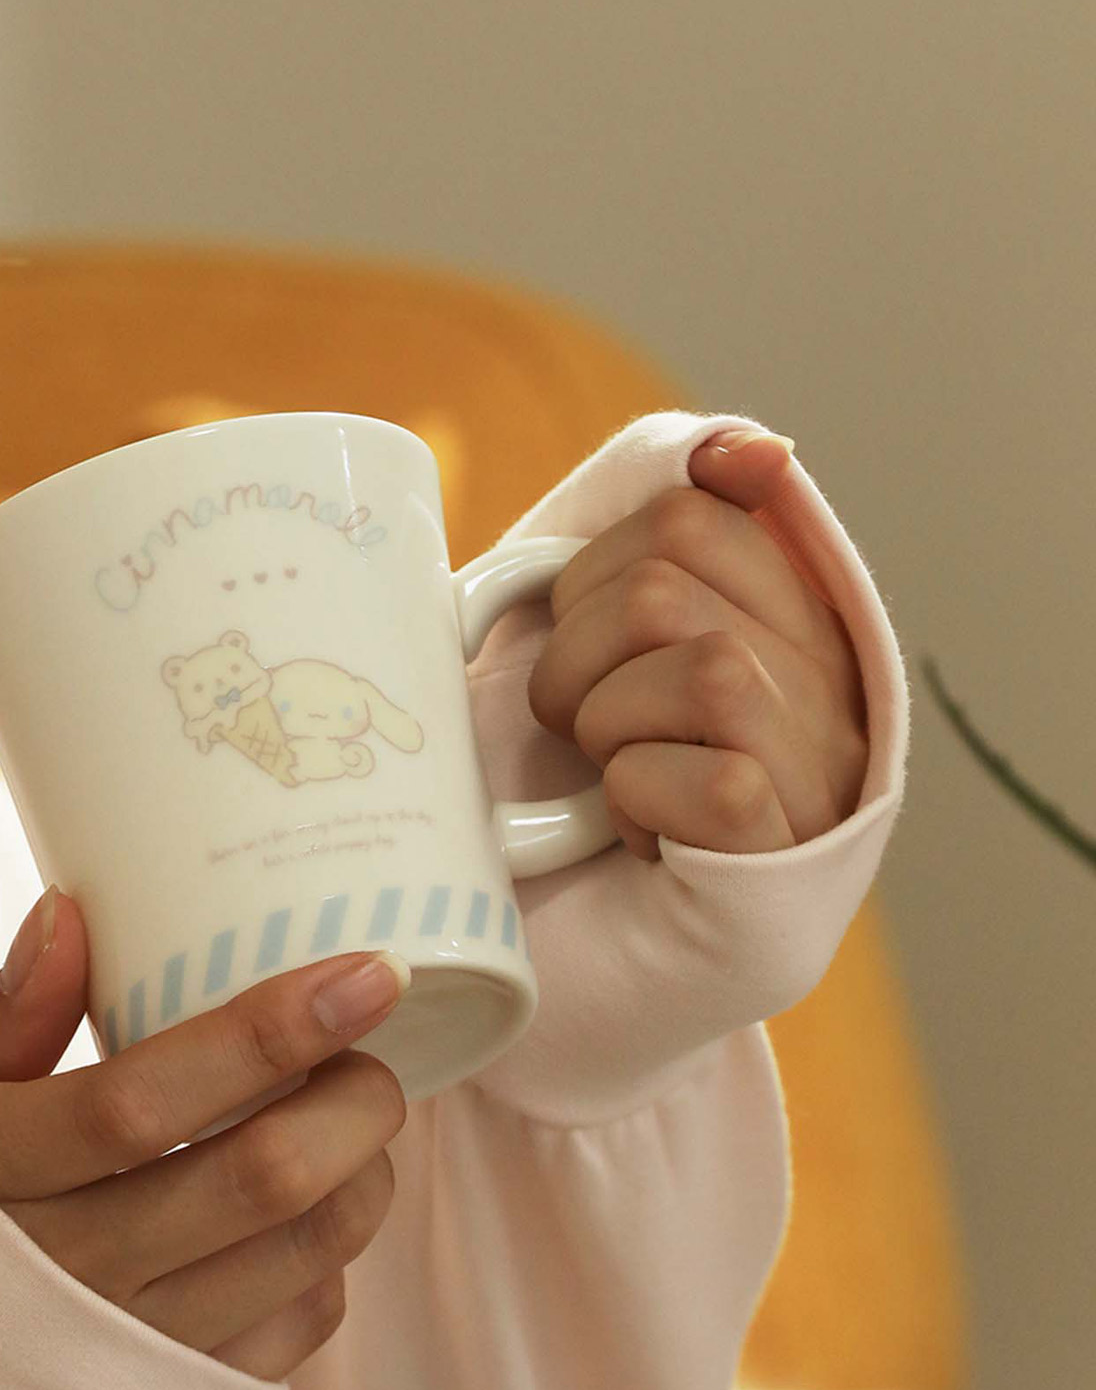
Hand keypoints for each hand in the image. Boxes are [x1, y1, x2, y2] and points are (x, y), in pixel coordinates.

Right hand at [0, 887, 408, 1383]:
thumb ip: (0, 1013)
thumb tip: (71, 908)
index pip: (144, 1102)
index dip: (268, 1031)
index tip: (363, 972)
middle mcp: (67, 1278)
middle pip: (257, 1182)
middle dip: (352, 1097)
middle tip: (369, 1044)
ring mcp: (128, 1354)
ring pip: (303, 1255)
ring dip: (362, 1169)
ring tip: (349, 1112)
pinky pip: (298, 1326)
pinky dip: (332, 1252)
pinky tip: (311, 1203)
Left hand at [527, 429, 870, 859]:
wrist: (562, 938)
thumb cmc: (569, 782)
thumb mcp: (591, 642)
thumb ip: (652, 539)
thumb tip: (752, 451)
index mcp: (781, 615)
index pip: (690, 514)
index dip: (593, 570)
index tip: (580, 640)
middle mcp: (827, 681)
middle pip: (672, 582)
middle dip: (574, 652)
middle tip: (575, 721)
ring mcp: (823, 771)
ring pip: (705, 666)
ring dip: (603, 724)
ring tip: (606, 772)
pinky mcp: (793, 859)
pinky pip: (714, 781)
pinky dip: (637, 801)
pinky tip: (638, 833)